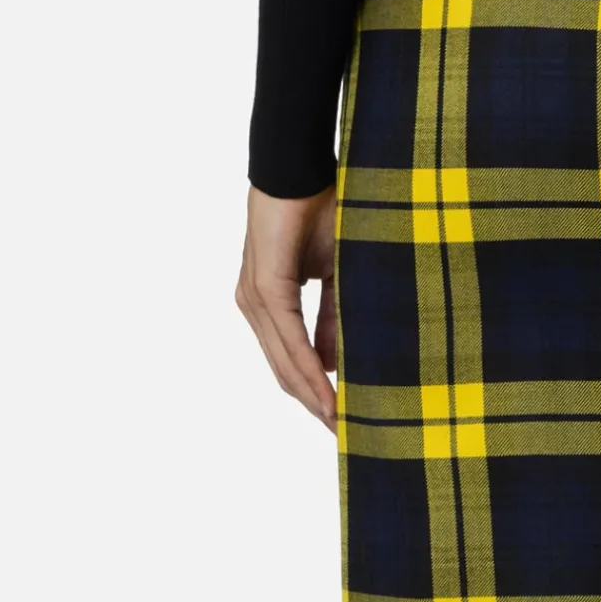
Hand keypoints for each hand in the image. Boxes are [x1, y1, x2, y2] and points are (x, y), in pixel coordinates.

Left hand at [235, 184, 338, 429]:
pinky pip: (287, 339)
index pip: (291, 361)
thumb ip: (333, 319)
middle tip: (346, 436)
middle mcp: (255, 305)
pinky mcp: (265, 287)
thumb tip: (335, 365)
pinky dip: (309, 368)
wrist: (302, 165)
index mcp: (269, 301)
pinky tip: (328, 393)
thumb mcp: (336, 274)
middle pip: (283, 371)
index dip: (316, 394)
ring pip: (284, 361)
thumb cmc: (322, 210)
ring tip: (341, 423)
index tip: (342, 422)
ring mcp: (254, 297)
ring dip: (312, 396)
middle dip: (314, 406)